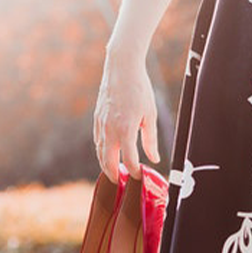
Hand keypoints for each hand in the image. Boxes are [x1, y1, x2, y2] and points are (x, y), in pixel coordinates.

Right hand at [93, 52, 160, 183]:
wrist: (121, 68)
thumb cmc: (139, 90)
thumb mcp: (150, 115)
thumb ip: (150, 139)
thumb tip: (154, 158)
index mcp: (126, 130)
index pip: (129, 160)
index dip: (135, 172)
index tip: (140, 177)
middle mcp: (110, 129)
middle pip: (107, 161)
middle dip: (113, 175)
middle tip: (120, 183)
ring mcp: (101, 124)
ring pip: (99, 151)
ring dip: (105, 164)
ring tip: (113, 172)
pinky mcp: (97, 118)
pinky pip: (97, 140)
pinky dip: (101, 150)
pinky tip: (107, 153)